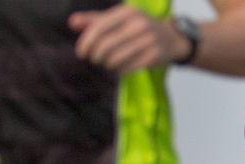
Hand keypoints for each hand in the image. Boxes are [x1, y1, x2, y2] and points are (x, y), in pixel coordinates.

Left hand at [69, 4, 189, 72]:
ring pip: (118, 58)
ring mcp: (148, 41)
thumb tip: (72, 23)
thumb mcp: (119, 19)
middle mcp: (138, 25)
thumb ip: (95, 20)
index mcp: (126, 12)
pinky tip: (118, 68)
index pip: (99, 28)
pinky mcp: (155, 56)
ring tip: (107, 64)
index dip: (87, 42)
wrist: (172, 38)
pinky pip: (130, 67)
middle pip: (107, 45)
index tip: (81, 53)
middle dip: (96, 56)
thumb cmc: (139, 28)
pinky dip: (120, 70)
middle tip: (94, 60)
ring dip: (107, 64)